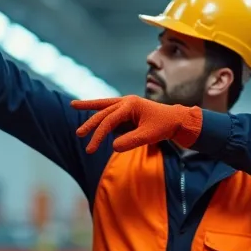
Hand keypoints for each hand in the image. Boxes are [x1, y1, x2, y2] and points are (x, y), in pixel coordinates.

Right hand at [71, 96, 202, 153]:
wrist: (176, 119)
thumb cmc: (164, 126)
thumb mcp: (149, 136)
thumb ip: (131, 141)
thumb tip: (113, 146)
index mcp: (130, 105)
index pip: (109, 120)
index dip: (98, 135)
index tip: (90, 148)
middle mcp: (126, 101)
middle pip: (103, 111)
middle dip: (90, 123)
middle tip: (79, 134)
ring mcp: (127, 104)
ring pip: (104, 105)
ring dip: (89, 107)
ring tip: (73, 105)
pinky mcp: (128, 110)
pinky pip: (110, 109)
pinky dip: (99, 109)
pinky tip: (88, 108)